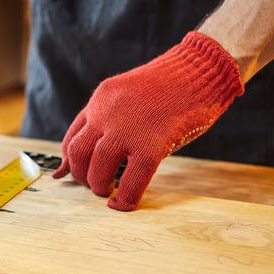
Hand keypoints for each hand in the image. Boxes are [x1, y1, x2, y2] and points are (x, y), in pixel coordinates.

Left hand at [53, 32, 243, 210]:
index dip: (70, 162)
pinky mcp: (151, 144)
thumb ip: (111, 118)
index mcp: (101, 99)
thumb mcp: (130, 94)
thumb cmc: (173, 84)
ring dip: (99, 187)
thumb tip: (101, 151)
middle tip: (96, 185)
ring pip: (97, 168)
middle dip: (82, 176)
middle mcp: (106, 112)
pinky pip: (132, 180)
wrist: (202, 68)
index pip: (72, 137)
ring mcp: (127, 128)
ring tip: (109, 192)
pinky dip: (126, 198)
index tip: (76, 175)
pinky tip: (125, 204)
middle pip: (78, 154)